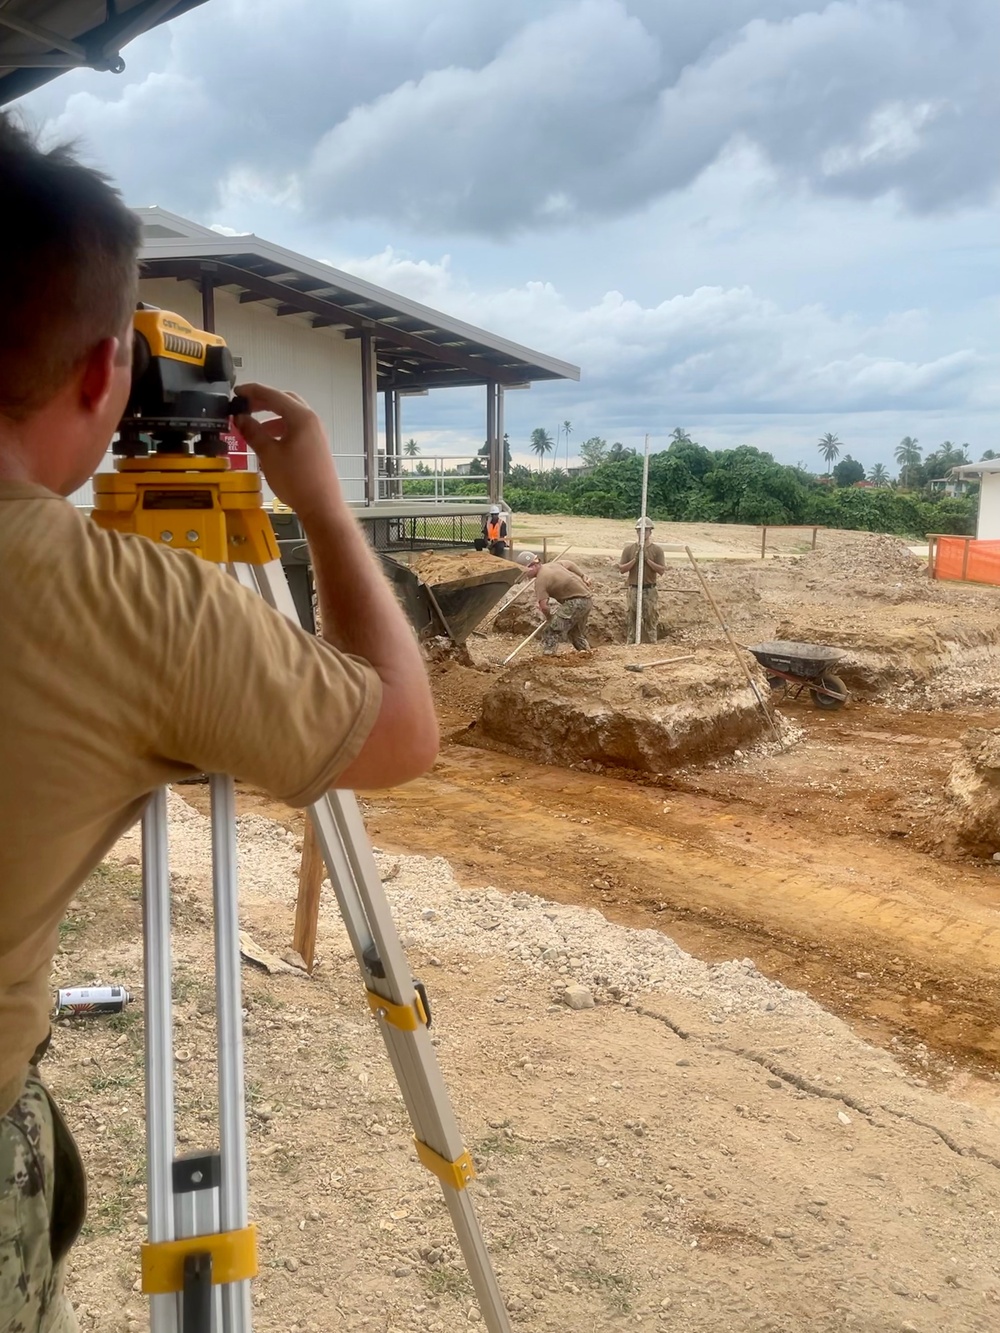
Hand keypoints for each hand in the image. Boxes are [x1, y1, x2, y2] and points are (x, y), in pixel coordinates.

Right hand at [234, 383, 342, 519]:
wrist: (321, 506)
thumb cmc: (295, 480)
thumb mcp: (268, 454)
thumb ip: (253, 432)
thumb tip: (240, 418)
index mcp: (301, 417)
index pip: (273, 395)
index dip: (252, 391)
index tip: (236, 392)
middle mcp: (312, 420)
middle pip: (285, 400)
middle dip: (263, 401)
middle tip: (244, 405)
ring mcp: (316, 432)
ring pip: (291, 415)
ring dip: (271, 416)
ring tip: (252, 425)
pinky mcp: (316, 445)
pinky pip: (296, 428)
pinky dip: (281, 428)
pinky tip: (268, 440)